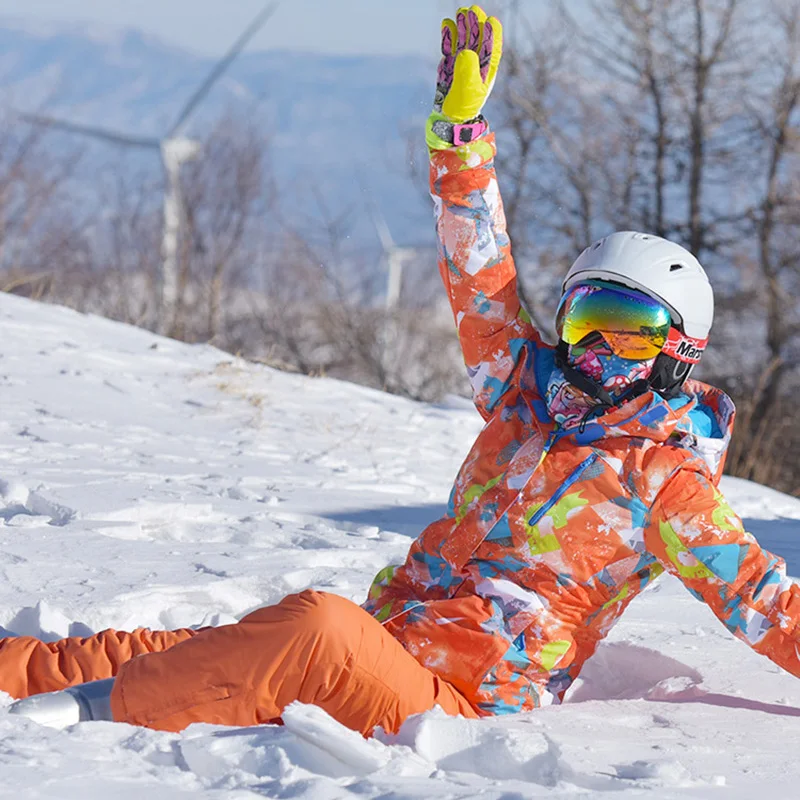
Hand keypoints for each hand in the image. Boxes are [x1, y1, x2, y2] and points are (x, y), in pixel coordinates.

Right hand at [435, 5, 502, 122]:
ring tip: (461, 13)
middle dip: (476, 24)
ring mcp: (462, 61)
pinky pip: (450, 45)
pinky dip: (449, 35)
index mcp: (487, 69)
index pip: (492, 47)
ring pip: (464, 39)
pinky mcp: (450, 62)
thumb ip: (468, 72)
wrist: (449, 116)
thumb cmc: (463, 107)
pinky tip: (448, 23)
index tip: (490, 21)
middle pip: (478, 38)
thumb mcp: (469, 91)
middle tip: (473, 11)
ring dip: (463, 26)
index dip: (492, 34)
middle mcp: (477, 62)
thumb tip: (466, 52)